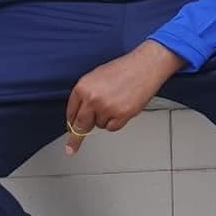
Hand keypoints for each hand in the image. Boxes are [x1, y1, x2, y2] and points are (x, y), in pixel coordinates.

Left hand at [64, 42, 182, 155]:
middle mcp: (92, 99)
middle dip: (76, 139)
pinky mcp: (121, 115)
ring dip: (106, 118)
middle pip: (81, 125)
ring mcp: (106, 108)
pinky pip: (112, 127)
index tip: (69, 131)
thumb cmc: (125, 68)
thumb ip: (86, 94)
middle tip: (71, 149)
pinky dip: (117, 121)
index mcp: (83, 87)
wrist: (146, 66)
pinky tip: (124, 107)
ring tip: (117, 102)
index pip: (71, 112)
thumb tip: (81, 111)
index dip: (71, 122)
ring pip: (99, 125)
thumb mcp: (97, 76)